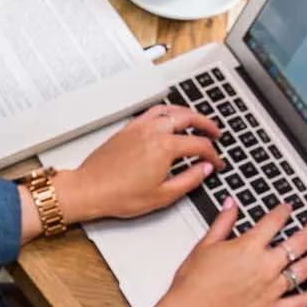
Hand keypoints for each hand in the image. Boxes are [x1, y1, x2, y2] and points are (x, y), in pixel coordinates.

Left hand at [56, 105, 224, 222]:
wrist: (90, 189)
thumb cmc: (119, 195)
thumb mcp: (163, 196)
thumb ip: (189, 180)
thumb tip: (204, 169)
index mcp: (165, 148)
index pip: (199, 145)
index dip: (213, 155)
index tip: (216, 163)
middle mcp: (153, 132)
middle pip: (188, 118)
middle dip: (206, 124)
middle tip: (215, 133)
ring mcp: (139, 127)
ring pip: (170, 110)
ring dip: (187, 113)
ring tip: (196, 121)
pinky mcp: (128, 129)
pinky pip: (152, 112)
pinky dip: (166, 112)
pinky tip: (168, 119)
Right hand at [143, 198, 306, 306]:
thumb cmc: (192, 286)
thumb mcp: (204, 247)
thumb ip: (222, 223)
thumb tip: (231, 205)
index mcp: (248, 247)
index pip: (274, 222)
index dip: (283, 212)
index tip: (287, 208)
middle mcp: (265, 267)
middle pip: (297, 243)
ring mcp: (272, 290)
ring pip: (305, 269)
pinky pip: (300, 302)